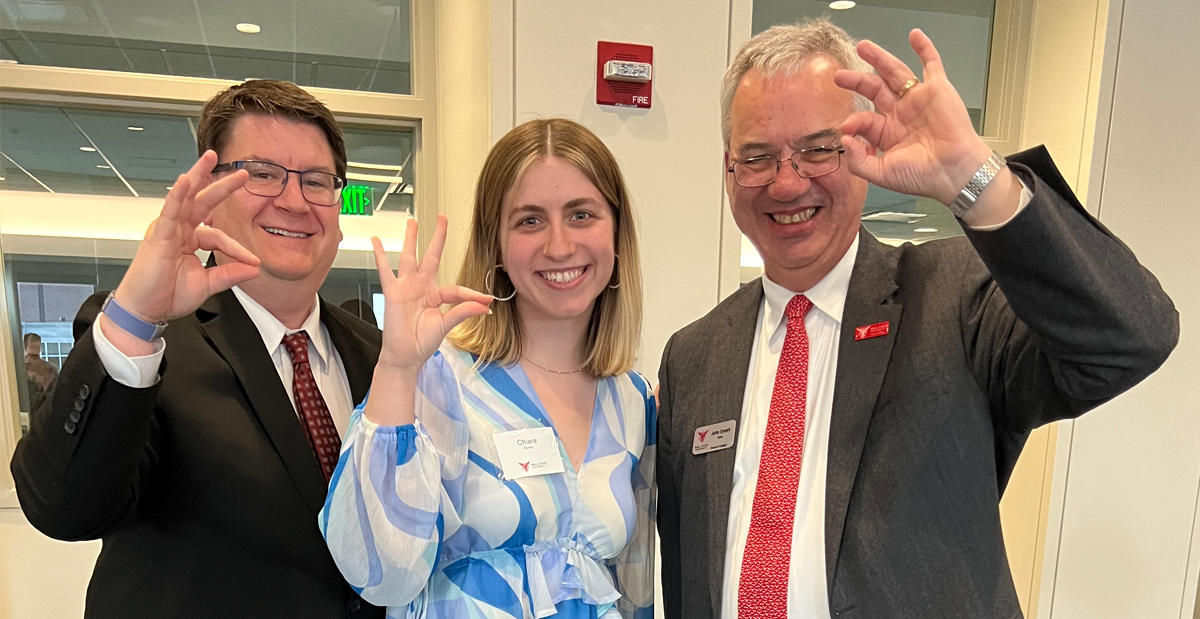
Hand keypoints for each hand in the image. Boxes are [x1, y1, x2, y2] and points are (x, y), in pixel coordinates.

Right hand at [112, 151, 260, 324]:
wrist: (145, 311)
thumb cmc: (166, 296)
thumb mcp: (207, 284)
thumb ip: (229, 274)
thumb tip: (254, 268)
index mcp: (189, 240)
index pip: (218, 234)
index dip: (237, 247)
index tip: (252, 262)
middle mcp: (178, 230)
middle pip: (202, 201)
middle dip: (221, 185)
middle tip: (241, 172)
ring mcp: (167, 230)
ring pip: (185, 198)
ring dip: (198, 176)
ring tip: (211, 158)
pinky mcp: (157, 236)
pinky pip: (168, 211)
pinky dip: (177, 196)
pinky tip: (185, 181)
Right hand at [372, 214, 492, 376]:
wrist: (405, 356)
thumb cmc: (422, 343)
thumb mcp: (446, 325)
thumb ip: (463, 312)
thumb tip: (485, 307)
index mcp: (436, 295)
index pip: (457, 289)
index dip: (474, 295)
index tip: (488, 300)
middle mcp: (422, 287)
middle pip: (432, 256)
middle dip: (438, 237)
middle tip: (442, 218)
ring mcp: (407, 287)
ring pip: (409, 257)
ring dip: (411, 239)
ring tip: (412, 221)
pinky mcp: (393, 292)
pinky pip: (386, 271)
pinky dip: (380, 255)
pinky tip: (376, 241)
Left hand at [833, 29, 994, 205]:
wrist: (954, 171)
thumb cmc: (923, 176)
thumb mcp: (882, 174)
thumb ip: (858, 161)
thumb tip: (844, 140)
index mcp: (888, 133)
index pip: (864, 119)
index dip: (853, 121)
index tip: (846, 126)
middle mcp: (902, 114)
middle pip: (874, 90)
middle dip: (856, 81)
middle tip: (840, 76)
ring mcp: (919, 99)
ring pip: (895, 73)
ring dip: (879, 59)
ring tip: (863, 47)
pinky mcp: (937, 90)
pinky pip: (931, 64)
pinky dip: (924, 48)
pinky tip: (915, 35)